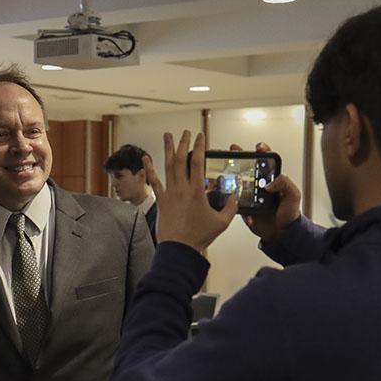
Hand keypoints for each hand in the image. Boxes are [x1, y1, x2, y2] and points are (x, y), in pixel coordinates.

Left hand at [147, 130, 237, 253]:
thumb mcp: (221, 222)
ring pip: (167, 166)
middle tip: (186, 132)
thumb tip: (234, 197)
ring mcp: (169, 194)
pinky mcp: (160, 201)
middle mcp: (181, 189)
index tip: (201, 136)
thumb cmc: (199, 236)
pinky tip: (146, 157)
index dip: (200, 147)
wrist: (179, 248)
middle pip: (181, 160)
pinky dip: (150, 168)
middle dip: (184, 143)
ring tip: (167, 136)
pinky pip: (154, 181)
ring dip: (168, 149)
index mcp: (197, 191)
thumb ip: (230, 207)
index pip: (198, 162)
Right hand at [228, 142, 302, 243]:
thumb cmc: (290, 215)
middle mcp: (260, 186)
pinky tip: (235, 202)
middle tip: (233, 150)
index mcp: (273, 180)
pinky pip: (236, 203)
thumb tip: (270, 183)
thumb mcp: (294, 195)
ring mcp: (251, 196)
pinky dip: (235, 204)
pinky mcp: (245, 207)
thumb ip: (285, 183)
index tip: (258, 148)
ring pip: (238, 183)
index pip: (267, 162)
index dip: (262, 152)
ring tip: (225, 172)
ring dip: (231, 177)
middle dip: (240, 157)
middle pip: (248, 168)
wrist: (282, 233)